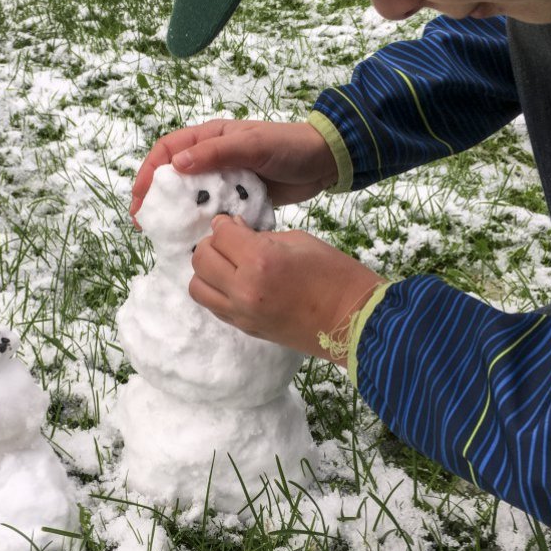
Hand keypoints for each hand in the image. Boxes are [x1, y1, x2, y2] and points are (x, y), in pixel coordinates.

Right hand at [130, 120, 337, 224]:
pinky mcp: (240, 198)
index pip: (168, 150)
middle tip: (143, 222)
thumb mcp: (253, 144)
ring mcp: (226, 179)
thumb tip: (177, 164)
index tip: (140, 197)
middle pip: (174, 176)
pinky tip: (196, 239)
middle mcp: (214, 157)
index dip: (149, 171)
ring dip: (177, 213)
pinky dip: (203, 223)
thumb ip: (217, 152)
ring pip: (193, 196)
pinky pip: (215, 210)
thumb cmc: (289, 146)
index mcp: (212, 137)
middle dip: (156, 197)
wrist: (326, 162)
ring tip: (164, 234)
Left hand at [189, 215, 386, 364]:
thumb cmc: (335, 274)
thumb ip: (261, 235)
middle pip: (201, 258)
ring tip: (229, 264)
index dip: (226, 223)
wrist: (354, 321)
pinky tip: (235, 282)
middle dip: (213, 244)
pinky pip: (212, 306)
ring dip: (208, 270)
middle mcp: (243, 289)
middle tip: (231, 241)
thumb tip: (235, 230)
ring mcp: (241, 313)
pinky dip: (215, 290)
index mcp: (260, 260)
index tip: (234, 222)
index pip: (221, 233)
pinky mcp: (245, 329)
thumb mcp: (299, 240)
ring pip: (197, 286)